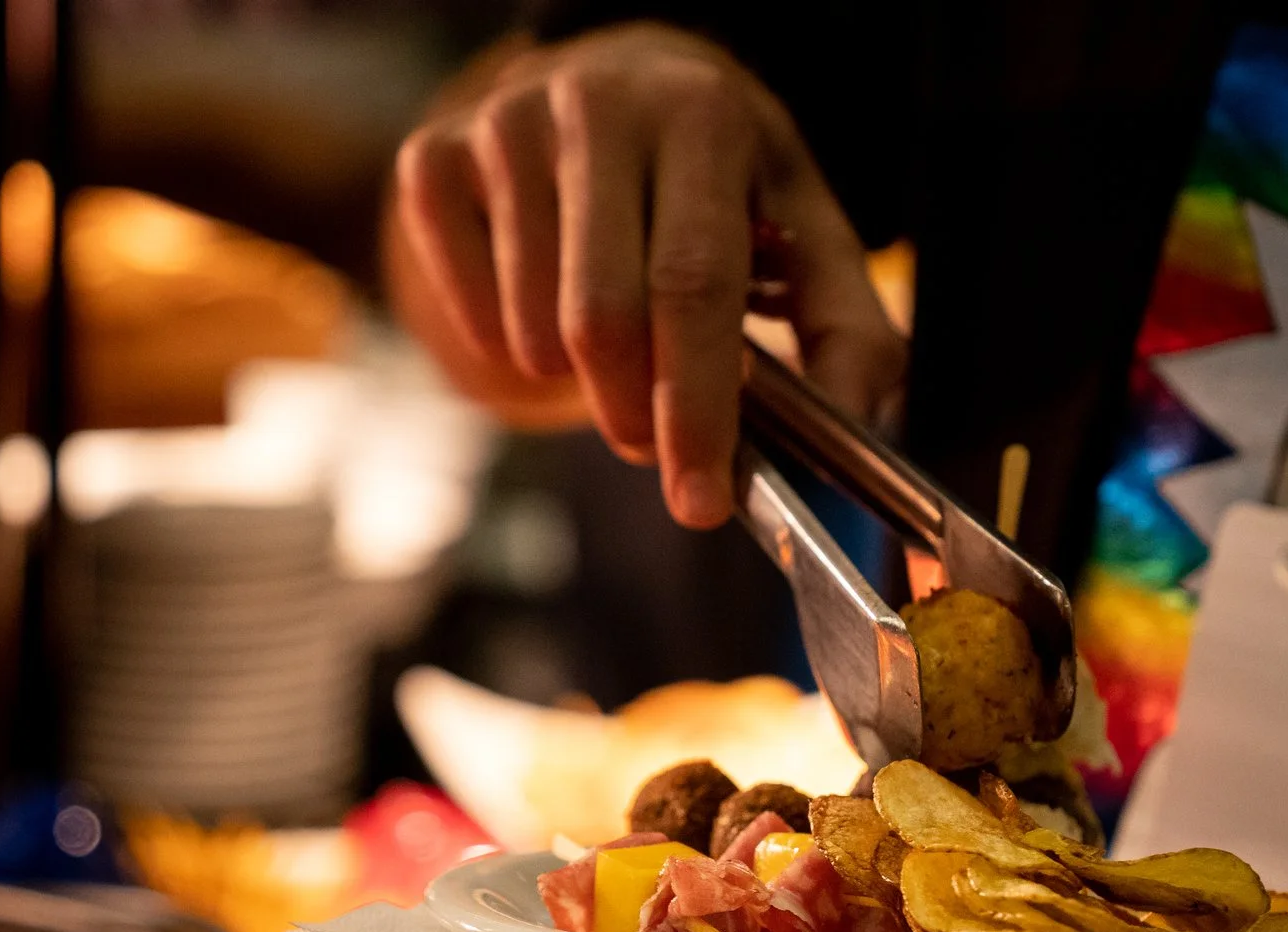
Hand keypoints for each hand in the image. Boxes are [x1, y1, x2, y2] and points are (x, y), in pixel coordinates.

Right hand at [390, 24, 905, 526]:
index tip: (700, 499)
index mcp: (700, 114)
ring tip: (617, 340)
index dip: (695, 407)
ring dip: (579, 384)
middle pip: (600, 319)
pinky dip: (512, 349)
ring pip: (532, 334)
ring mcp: (503, 127)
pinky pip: (470, 315)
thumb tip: (852, 426)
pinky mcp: (435, 157)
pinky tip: (547, 306)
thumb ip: (844, 328)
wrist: (615, 77)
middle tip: (658, 447)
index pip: (691, 285)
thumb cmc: (718, 179)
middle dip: (633, 417)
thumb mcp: (801, 224)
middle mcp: (595, 105)